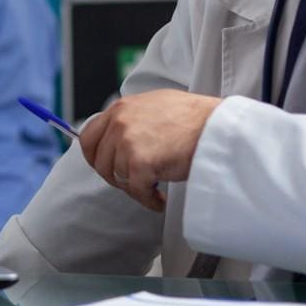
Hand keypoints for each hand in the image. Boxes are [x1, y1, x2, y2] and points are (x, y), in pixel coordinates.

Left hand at [79, 89, 221, 210]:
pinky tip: (160, 199)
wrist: (217, 126)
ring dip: (136, 187)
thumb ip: (132, 119)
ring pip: (119, 177)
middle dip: (114, 176)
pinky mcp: (140, 162)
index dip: (94, 156)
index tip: (104, 167)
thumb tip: (117, 137)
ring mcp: (127, 141)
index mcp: (121, 108)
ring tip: (154, 188)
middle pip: (99, 161)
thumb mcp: (155, 106)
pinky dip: (148, 199)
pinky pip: (136, 190)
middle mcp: (119, 122)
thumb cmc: (194, 119)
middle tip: (133, 183)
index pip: (88, 136)